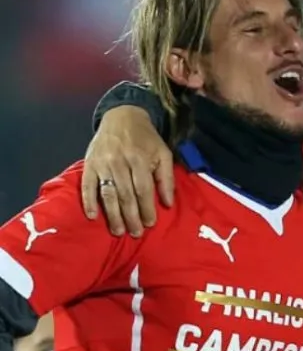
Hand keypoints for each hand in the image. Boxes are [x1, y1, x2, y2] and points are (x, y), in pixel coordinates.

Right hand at [82, 106, 174, 237]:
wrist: (122, 116)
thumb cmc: (146, 139)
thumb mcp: (163, 153)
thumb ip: (166, 178)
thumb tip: (167, 203)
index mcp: (139, 159)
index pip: (143, 189)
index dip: (147, 208)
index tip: (150, 224)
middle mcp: (119, 162)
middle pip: (125, 195)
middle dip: (131, 217)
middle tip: (135, 233)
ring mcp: (102, 163)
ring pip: (107, 193)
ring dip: (112, 214)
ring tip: (118, 230)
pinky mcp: (89, 163)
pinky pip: (87, 185)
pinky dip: (88, 201)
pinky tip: (92, 216)